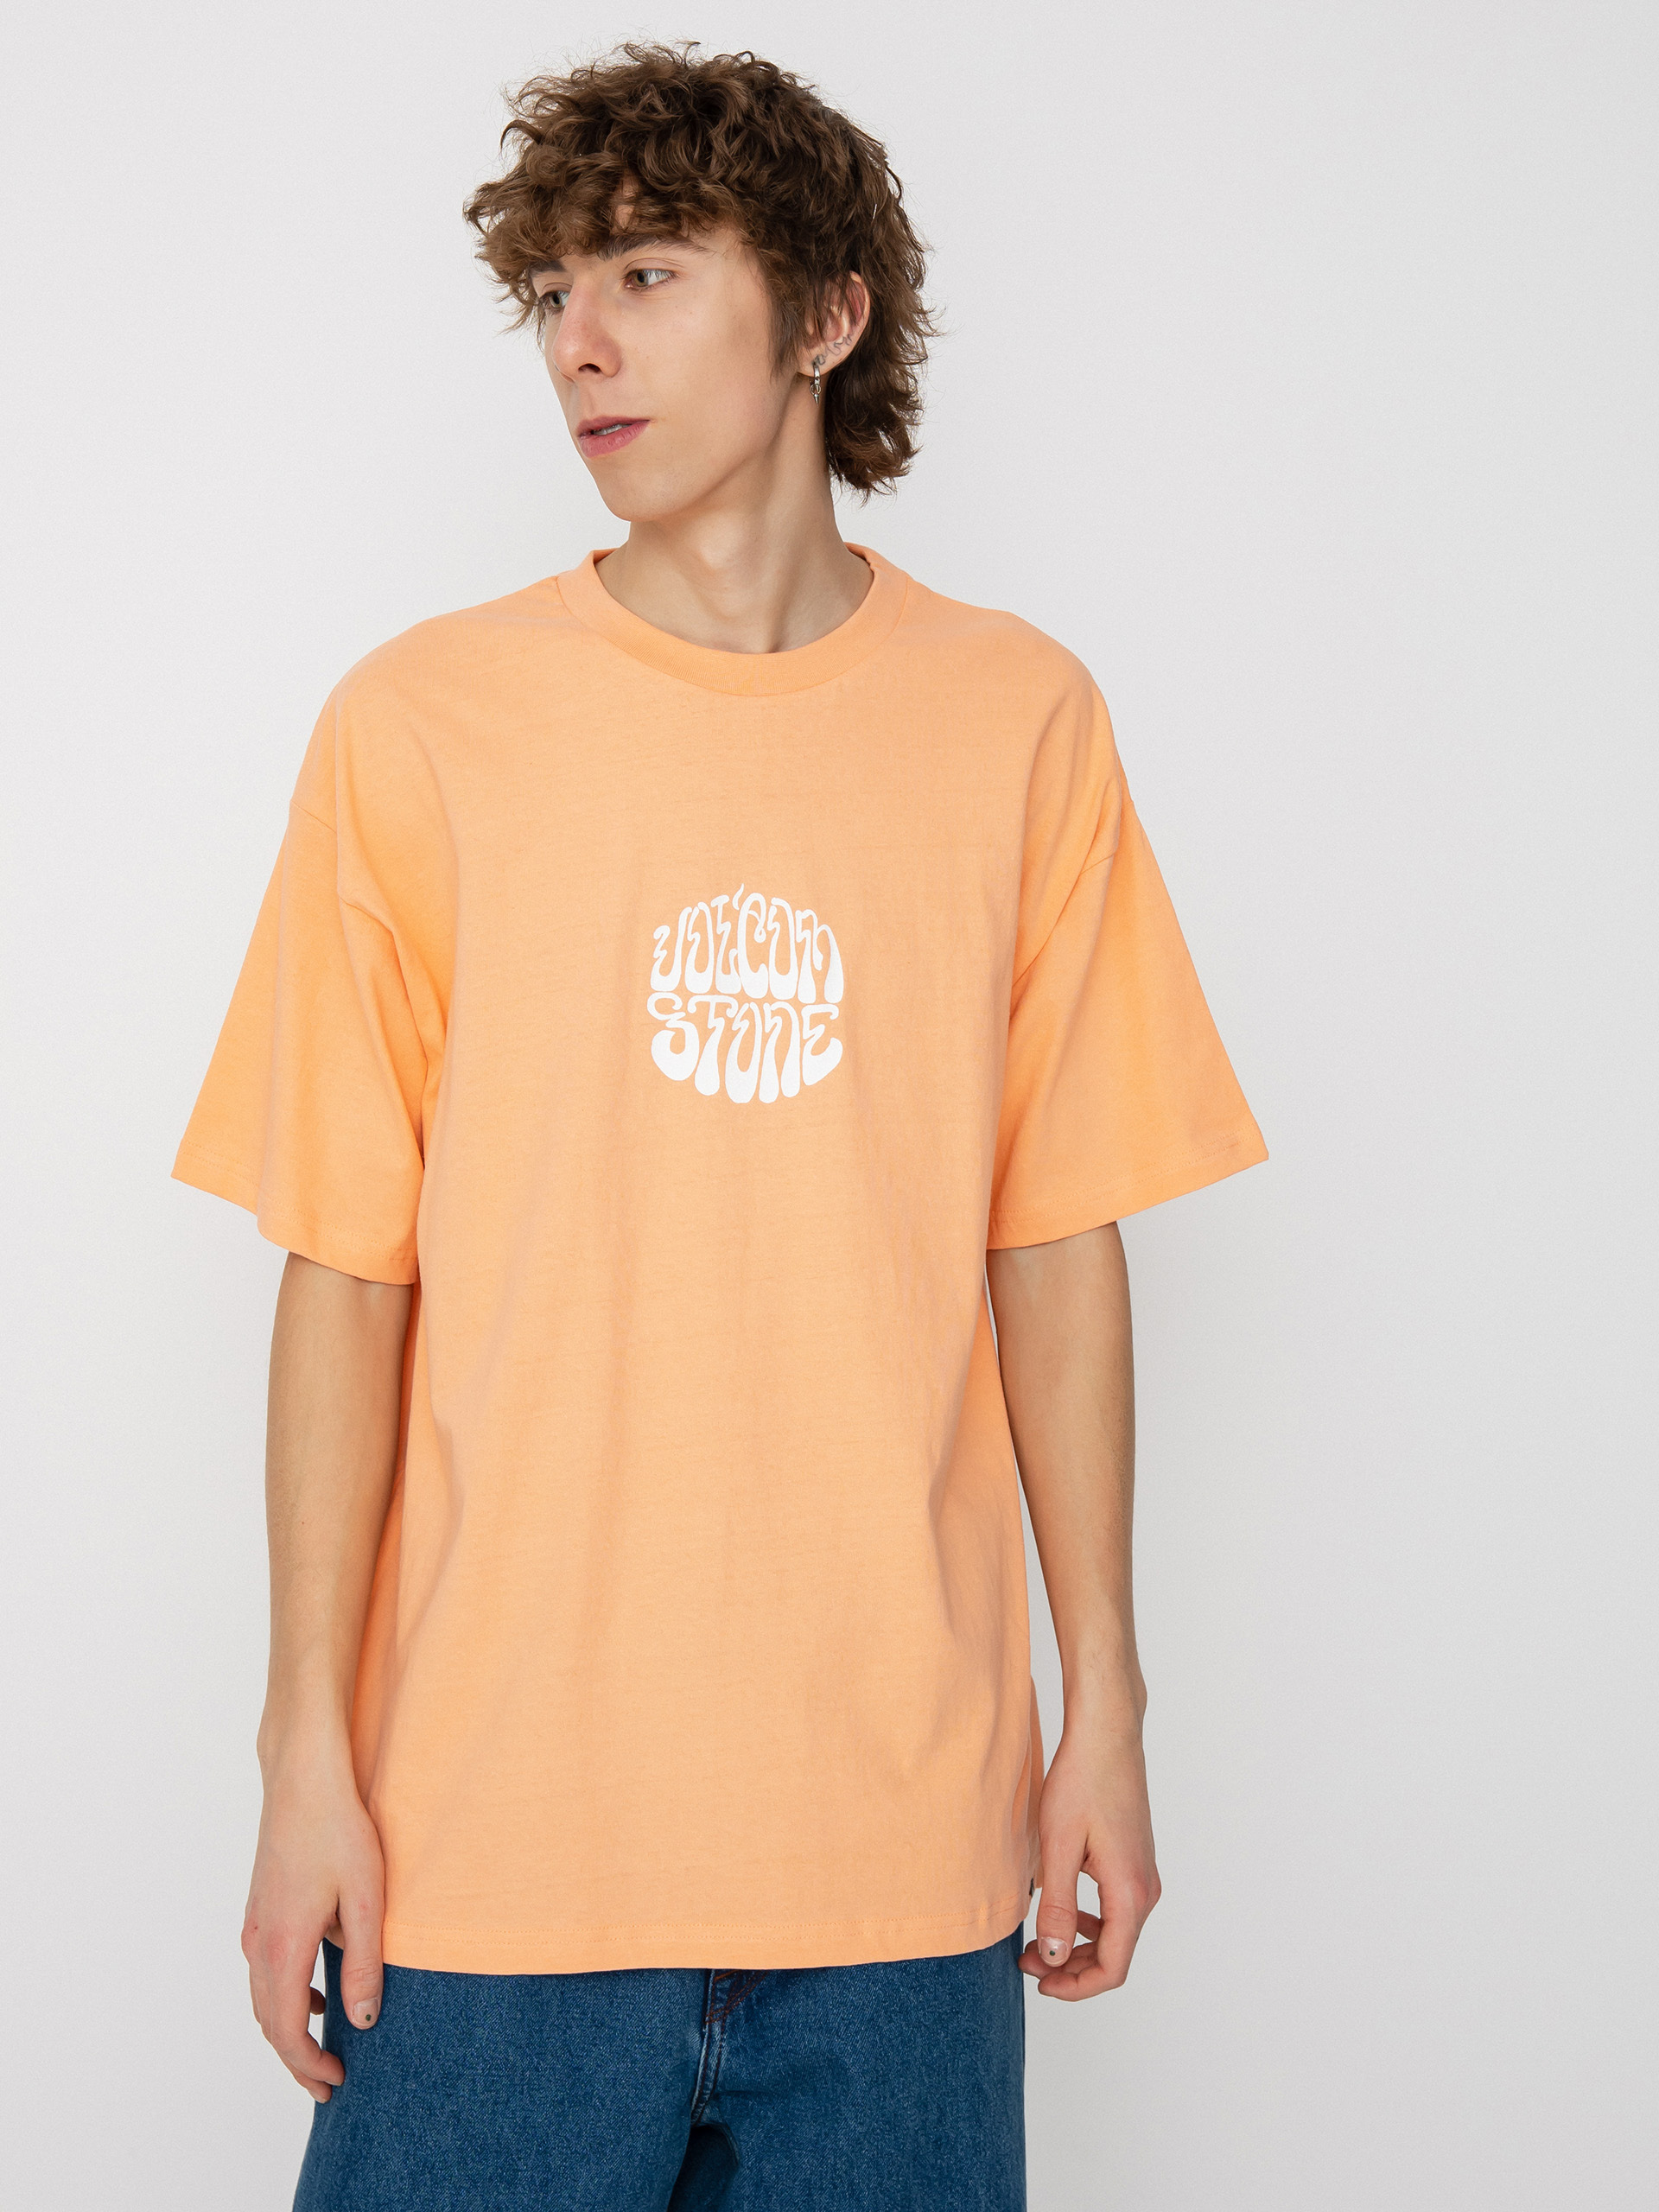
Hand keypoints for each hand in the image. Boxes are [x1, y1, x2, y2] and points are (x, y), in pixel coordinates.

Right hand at [242, 1734, 385, 2100]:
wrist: (303, 1777)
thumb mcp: (365, 1899)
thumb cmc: (338, 1829)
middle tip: (327, 2084)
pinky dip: (281, 1996)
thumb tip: (362, 2020)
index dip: (307, 2064)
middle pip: (267, 2021)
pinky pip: (263, 1970)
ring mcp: (254, 1923)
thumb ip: (364, 1963)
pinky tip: (313, 1992)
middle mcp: (258, 1940)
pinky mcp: (260, 1907)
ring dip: (286, 2029)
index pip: (285, 2028)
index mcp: (283, 1944)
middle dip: (295, 2059)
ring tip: (320, 2047)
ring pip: (261, 1997)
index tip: (335, 2082)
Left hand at [1020, 1713, 1160, 1999]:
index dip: (1075, 1987)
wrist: (1107, 1734)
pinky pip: (1116, 1908)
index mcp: (1130, 1893)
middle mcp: (1145, 1890)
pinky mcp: (1135, 1861)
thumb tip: (1052, 1957)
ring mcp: (1143, 1875)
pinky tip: (1058, 1906)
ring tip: (1036, 1937)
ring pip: (1116, 1933)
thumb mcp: (1058, 1847)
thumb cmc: (1082, 1782)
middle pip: (1115, 1955)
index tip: (1039, 1983)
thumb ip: (1056, 1906)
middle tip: (1026, 1960)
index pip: (1112, 1968)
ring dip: (1077, 1944)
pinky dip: (1087, 1921)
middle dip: (1070, 1967)